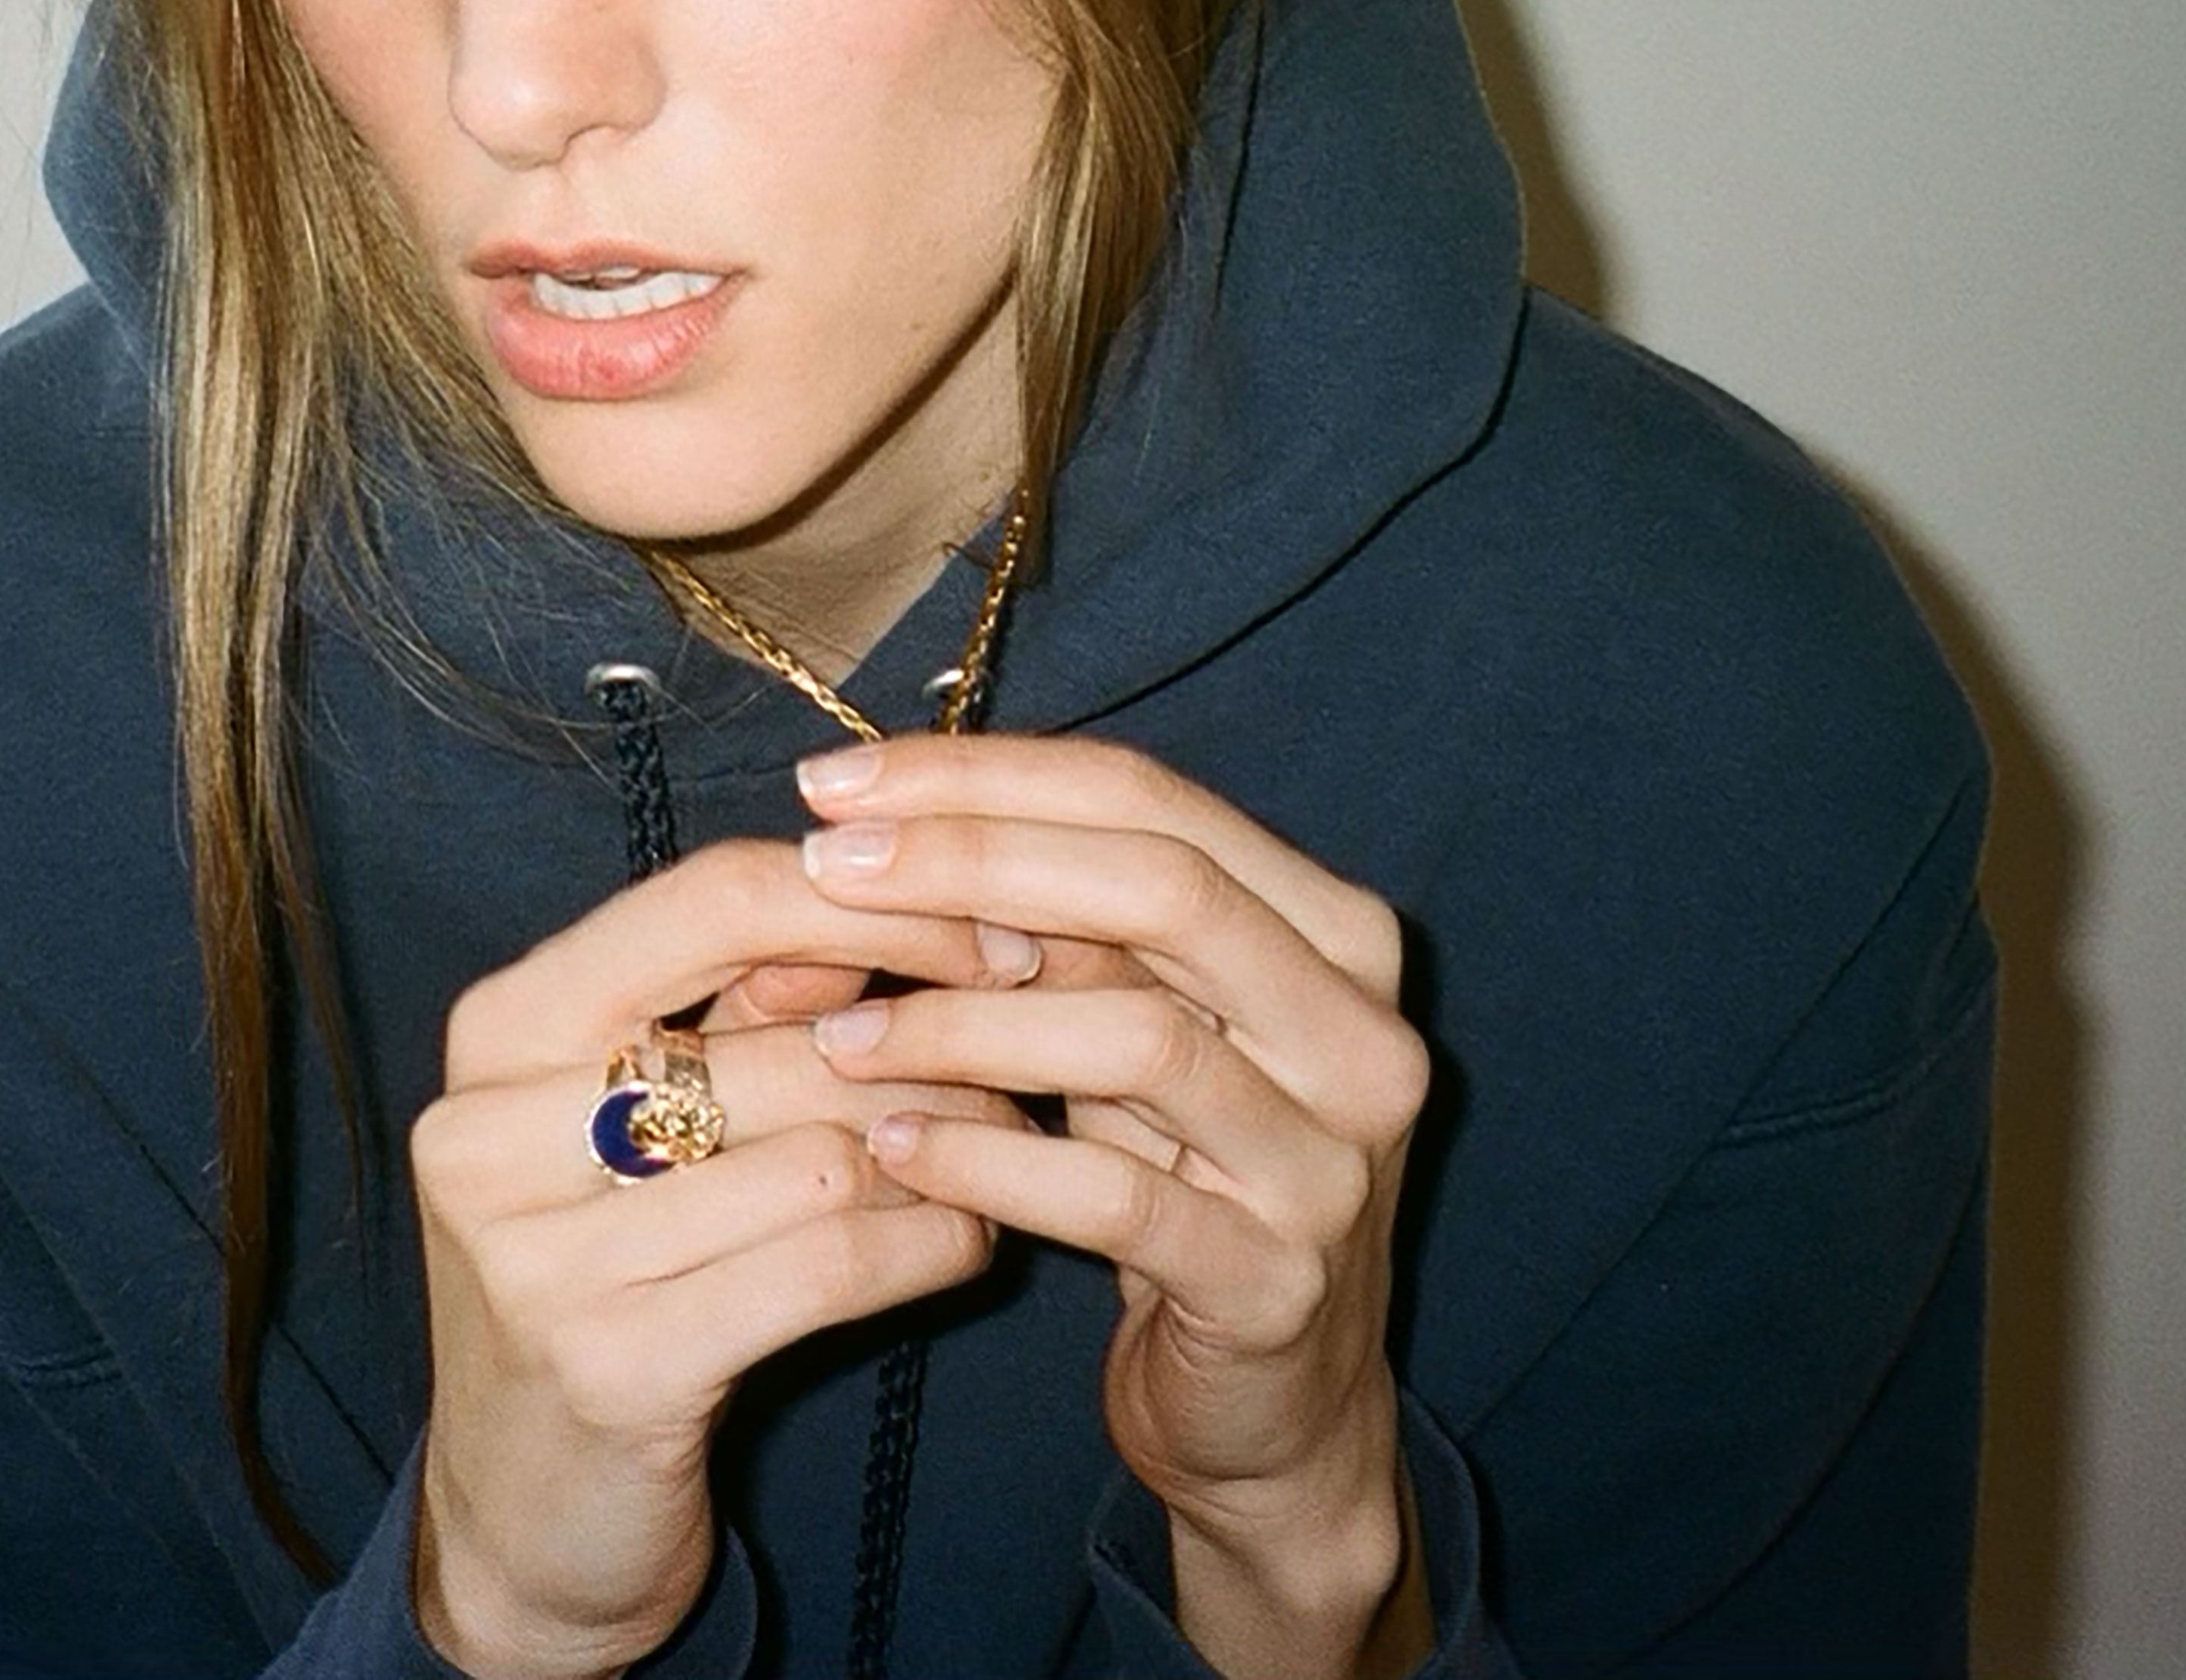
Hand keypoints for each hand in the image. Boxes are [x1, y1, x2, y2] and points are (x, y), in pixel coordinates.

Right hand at [404, 838, 1034, 1679]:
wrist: (521, 1519)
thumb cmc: (608, 1276)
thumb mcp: (646, 1118)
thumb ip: (749, 1007)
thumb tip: (909, 894)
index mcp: (499, 1028)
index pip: (710, 898)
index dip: (871, 901)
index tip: (989, 927)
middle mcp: (489, 1130)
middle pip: (787, 1039)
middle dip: (935, 1053)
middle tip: (1023, 1066)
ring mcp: (539, 1259)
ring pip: (825, 1155)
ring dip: (947, 1154)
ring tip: (999, 1153)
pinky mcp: (613, 1369)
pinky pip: (830, 1267)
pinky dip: (928, 1245)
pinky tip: (967, 1241)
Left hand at [792, 736, 1434, 1679]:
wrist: (1272, 1408)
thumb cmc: (1175, 1174)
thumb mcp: (1130, 1028)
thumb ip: (1052, 929)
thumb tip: (867, 827)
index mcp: (1336, 933)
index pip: (1154, 801)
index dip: (987, 777)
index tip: (836, 781)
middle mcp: (1362, 1034)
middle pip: (1163, 891)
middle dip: (974, 861)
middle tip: (824, 869)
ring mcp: (1333, 1165)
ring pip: (1137, 1038)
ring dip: (962, 1024)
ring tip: (835, 1033)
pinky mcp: (1276, 1285)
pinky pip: (1113, 1199)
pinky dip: (988, 1162)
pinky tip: (888, 1148)